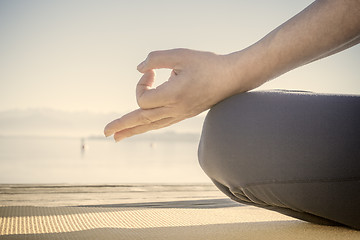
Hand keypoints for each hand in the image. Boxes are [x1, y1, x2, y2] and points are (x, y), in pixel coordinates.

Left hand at [104, 48, 245, 141]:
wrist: (233, 78)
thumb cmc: (208, 64)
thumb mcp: (181, 55)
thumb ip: (156, 59)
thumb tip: (140, 69)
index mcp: (175, 95)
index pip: (144, 99)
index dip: (141, 84)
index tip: (151, 72)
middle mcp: (176, 109)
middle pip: (142, 120)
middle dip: (122, 125)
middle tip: (105, 133)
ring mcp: (181, 114)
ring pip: (151, 126)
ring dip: (133, 130)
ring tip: (117, 138)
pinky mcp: (184, 114)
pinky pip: (161, 124)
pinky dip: (147, 126)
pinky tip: (141, 127)